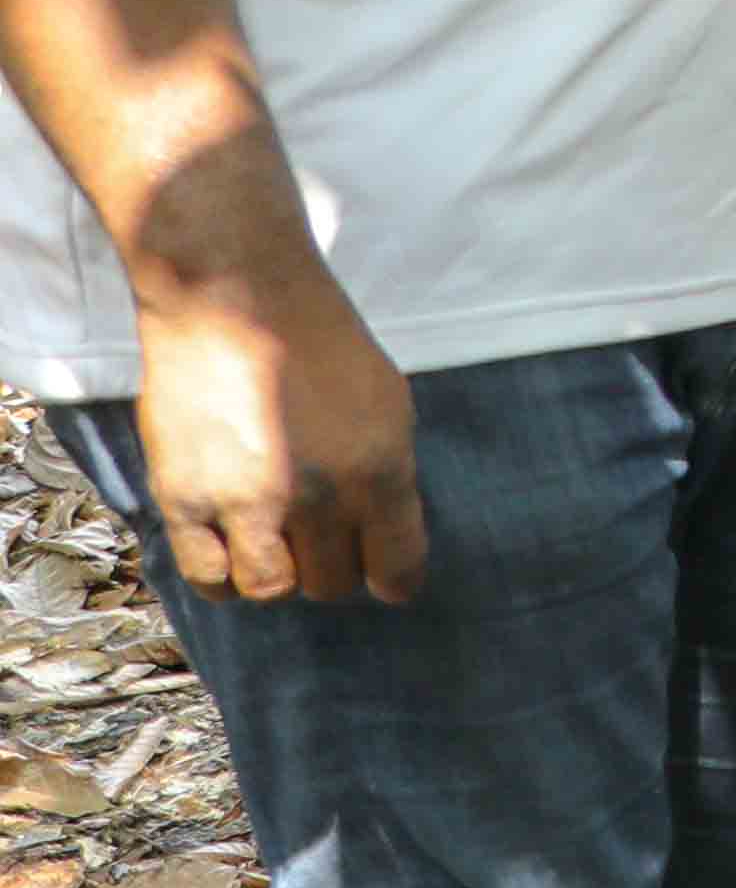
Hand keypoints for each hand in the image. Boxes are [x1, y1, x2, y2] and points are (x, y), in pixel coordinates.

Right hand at [124, 223, 420, 603]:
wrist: (234, 298)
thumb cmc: (318, 340)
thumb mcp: (386, 402)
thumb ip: (387, 472)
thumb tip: (386, 533)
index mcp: (379, 469)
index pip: (398, 565)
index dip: (394, 580)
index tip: (387, 580)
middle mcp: (317, 495)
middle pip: (333, 582)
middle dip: (334, 568)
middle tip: (323, 543)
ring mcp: (246, 503)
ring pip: (272, 590)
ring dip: (278, 574)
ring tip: (276, 542)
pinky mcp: (185, 500)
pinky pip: (210, 578)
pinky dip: (226, 575)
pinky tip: (233, 549)